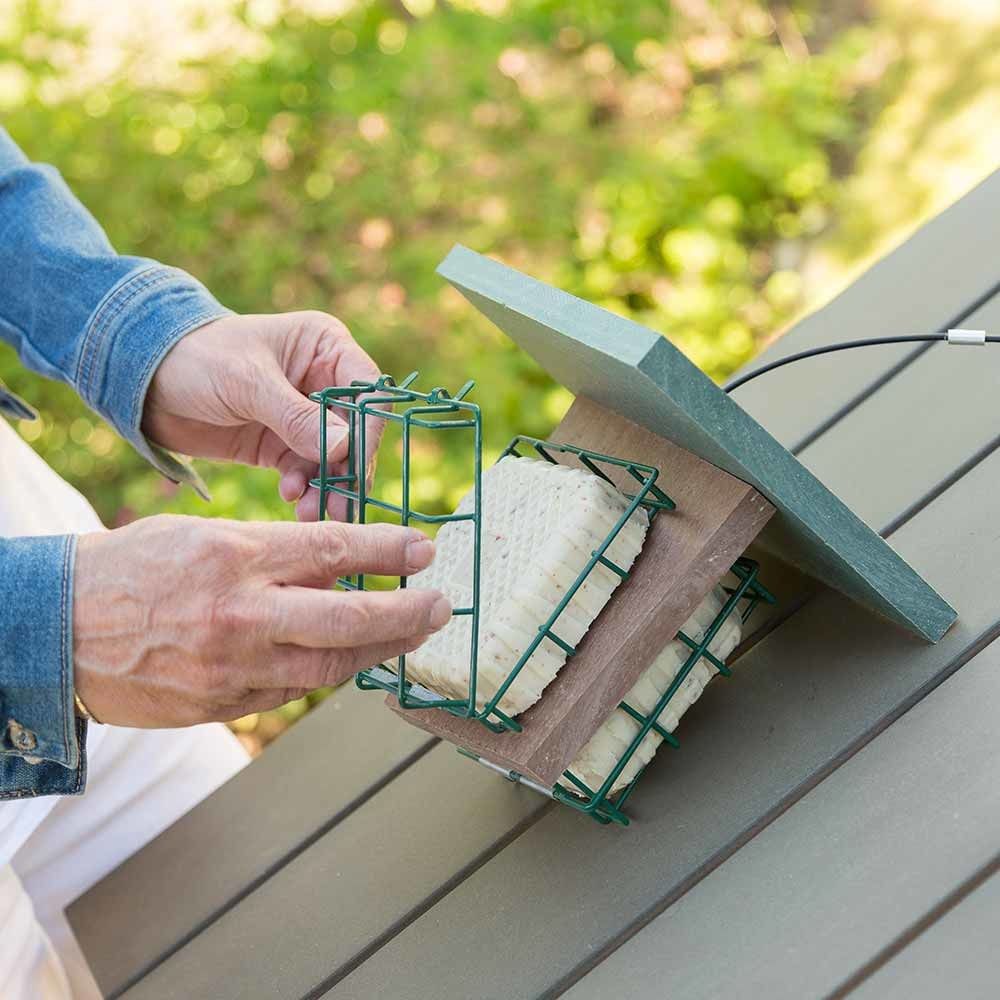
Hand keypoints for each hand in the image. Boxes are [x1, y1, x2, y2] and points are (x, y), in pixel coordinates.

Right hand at [73, 516, 450, 726]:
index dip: (388, 549)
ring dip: (378, 653)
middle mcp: (240, 612)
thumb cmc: (132, 567)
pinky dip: (323, 674)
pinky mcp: (221, 704)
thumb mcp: (202, 536)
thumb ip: (270, 554)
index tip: (425, 548)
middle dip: (405, 615)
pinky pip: (289, 692)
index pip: (331, 549)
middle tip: (440, 607)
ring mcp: (231, 665)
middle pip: (346, 619)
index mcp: (234, 556)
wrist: (57, 627)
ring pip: (328, 669)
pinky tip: (346, 660)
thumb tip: (336, 570)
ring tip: (408, 636)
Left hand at [143, 311, 381, 520]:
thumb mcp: (247, 383)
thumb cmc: (195, 359)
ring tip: (311, 512)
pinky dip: (306, 489)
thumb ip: (298, 417)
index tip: (354, 464)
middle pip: (357, 432)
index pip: (367, 392)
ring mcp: (304, 416)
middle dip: (347, 469)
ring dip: (328, 487)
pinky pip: (308, 473)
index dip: (367, 430)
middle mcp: (323, 381)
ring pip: (335, 459)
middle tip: (338, 506)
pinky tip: (291, 498)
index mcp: (324, 347)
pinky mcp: (283, 445)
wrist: (141, 383)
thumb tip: (347, 448)